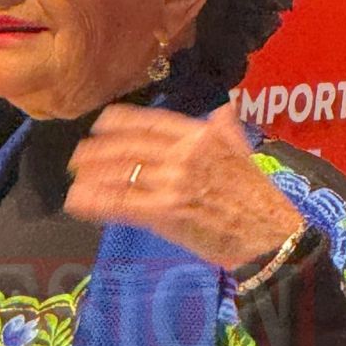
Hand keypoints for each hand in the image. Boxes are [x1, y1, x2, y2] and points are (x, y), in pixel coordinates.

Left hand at [65, 102, 303, 270]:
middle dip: (97, 151)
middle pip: (128, 147)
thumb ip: (227, 130)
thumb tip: (223, 108)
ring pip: (121, 174)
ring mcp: (173, 183)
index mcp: (201, 136)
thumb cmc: (259, 200)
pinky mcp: (165, 212)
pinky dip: (95, 201)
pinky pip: (121, 203)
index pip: (150, 122)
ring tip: (74, 179)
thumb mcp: (245, 154)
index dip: (119, 122)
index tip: (100, 125)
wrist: (271, 237)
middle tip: (77, 157)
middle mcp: (184, 154)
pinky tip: (77, 201)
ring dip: (91, 176)